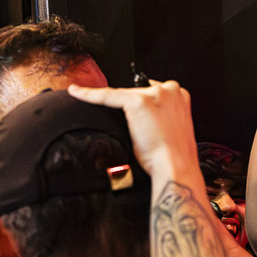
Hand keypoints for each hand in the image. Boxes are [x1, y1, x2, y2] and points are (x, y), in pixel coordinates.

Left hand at [68, 80, 198, 179]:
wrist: (175, 166)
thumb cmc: (172, 155)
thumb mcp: (170, 129)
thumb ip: (159, 116)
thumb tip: (140, 117)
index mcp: (180, 95)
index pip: (151, 92)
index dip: (141, 104)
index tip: (131, 110)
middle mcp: (170, 90)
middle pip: (138, 91)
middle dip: (133, 108)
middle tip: (138, 132)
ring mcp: (154, 94)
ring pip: (124, 94)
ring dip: (121, 108)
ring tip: (129, 132)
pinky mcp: (138, 101)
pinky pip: (107, 95)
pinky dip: (89, 94)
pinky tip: (76, 92)